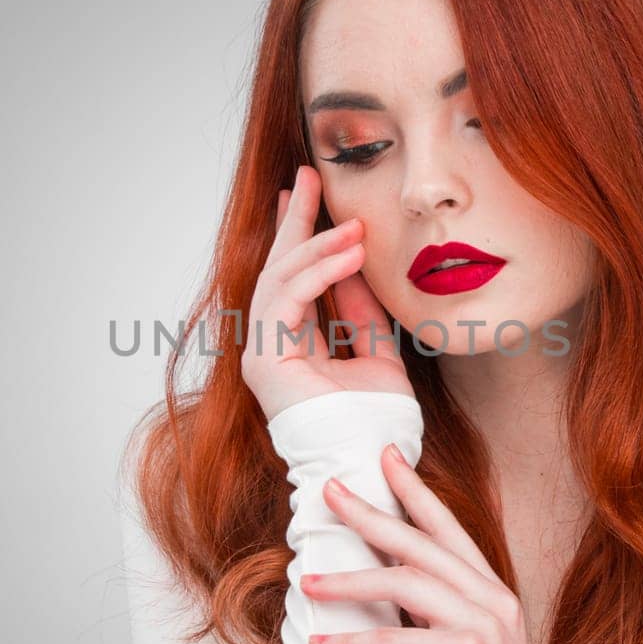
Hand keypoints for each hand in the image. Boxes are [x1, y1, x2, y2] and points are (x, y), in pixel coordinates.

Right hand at [241, 163, 413, 422]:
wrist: (369, 467)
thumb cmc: (374, 426)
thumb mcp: (379, 357)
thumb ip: (365, 318)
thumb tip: (360, 271)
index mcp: (294, 345)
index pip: (293, 278)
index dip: (303, 234)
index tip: (312, 194)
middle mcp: (271, 346)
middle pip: (278, 269)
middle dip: (295, 221)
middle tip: (308, 176)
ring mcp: (262, 355)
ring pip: (279, 280)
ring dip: (316, 246)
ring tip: (352, 225)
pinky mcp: (265, 362)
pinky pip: (285, 302)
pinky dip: (316, 274)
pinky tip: (346, 255)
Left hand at [300, 442, 540, 643]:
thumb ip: (436, 611)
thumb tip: (388, 583)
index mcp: (492, 592)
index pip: (449, 529)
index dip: (416, 491)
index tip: (387, 458)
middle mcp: (491, 600)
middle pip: (422, 543)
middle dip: (372, 513)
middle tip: (331, 491)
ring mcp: (481, 627)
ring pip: (405, 583)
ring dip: (350, 580)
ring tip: (308, 581)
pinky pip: (396, 641)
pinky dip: (354, 643)